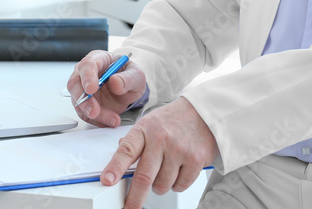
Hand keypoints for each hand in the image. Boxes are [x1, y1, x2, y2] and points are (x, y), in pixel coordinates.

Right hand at [68, 51, 146, 127]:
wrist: (129, 89)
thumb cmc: (129, 76)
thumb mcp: (136, 75)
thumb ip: (128, 78)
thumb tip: (115, 82)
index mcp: (98, 59)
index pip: (87, 65)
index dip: (87, 77)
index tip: (91, 88)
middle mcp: (85, 73)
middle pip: (75, 84)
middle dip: (84, 100)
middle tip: (95, 111)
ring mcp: (83, 89)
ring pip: (78, 102)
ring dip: (92, 113)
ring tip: (111, 119)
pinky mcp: (85, 104)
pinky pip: (85, 114)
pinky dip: (97, 120)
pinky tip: (110, 121)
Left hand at [102, 98, 217, 208]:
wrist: (204, 112)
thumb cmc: (174, 119)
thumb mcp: (150, 123)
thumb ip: (134, 140)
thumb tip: (119, 158)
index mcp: (145, 129)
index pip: (126, 151)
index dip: (115, 168)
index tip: (107, 180)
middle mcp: (161, 139)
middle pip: (144, 177)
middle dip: (134, 198)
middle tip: (129, 208)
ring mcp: (179, 150)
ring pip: (162, 185)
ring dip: (160, 186)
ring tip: (165, 169)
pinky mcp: (196, 160)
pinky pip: (180, 186)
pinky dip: (177, 184)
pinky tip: (179, 170)